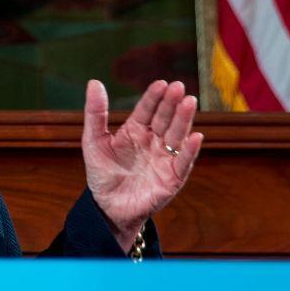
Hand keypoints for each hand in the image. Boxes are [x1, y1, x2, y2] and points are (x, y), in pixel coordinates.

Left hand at [81, 79, 201, 247]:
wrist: (107, 208)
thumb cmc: (102, 174)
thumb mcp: (93, 141)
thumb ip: (95, 113)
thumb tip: (94, 82)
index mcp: (136, 130)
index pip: (147, 109)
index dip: (153, 97)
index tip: (161, 83)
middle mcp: (153, 141)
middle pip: (165, 118)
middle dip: (171, 103)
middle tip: (178, 87)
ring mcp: (164, 158)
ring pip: (177, 135)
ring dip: (184, 120)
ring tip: (189, 102)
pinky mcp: (172, 178)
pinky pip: (183, 162)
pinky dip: (190, 151)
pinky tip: (196, 137)